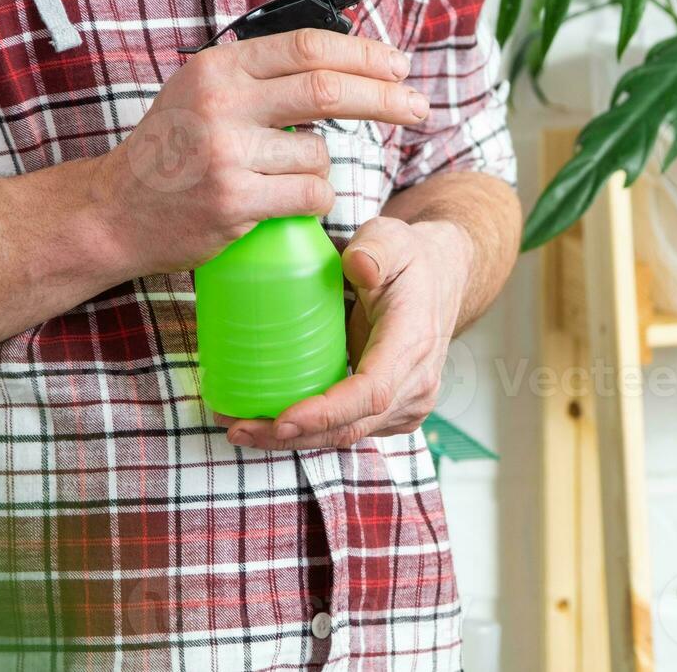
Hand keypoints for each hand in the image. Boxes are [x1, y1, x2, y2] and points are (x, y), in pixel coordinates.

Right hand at [94, 30, 428, 274]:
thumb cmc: (171, 149)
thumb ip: (261, 73)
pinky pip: (311, 196)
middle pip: (327, 90)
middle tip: (417, 107)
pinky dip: (312, 200)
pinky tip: (279, 202)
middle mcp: (220, 104)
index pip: (307, 47)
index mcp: (218, 68)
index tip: (398, 66)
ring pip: (320, 155)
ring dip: (319, 168)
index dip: (363, 54)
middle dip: (384, 97)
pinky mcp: (235, 202)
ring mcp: (226, 155)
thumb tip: (344, 58)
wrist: (113, 211)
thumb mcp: (203, 90)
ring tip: (281, 177)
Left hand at [217, 216, 473, 448]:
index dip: (328, 412)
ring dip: (292, 439)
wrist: (439, 279)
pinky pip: (348, 428)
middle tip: (238, 428)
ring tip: (239, 428)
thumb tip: (357, 265)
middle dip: (293, 435)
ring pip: (347, 434)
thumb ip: (376, 247)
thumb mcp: (394, 237)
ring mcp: (406, 404)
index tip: (283, 419)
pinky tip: (265, 422)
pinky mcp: (391, 412)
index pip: (372, 392)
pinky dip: (308, 431)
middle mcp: (416, 383)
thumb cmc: (409, 259)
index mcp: (413, 343)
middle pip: (352, 426)